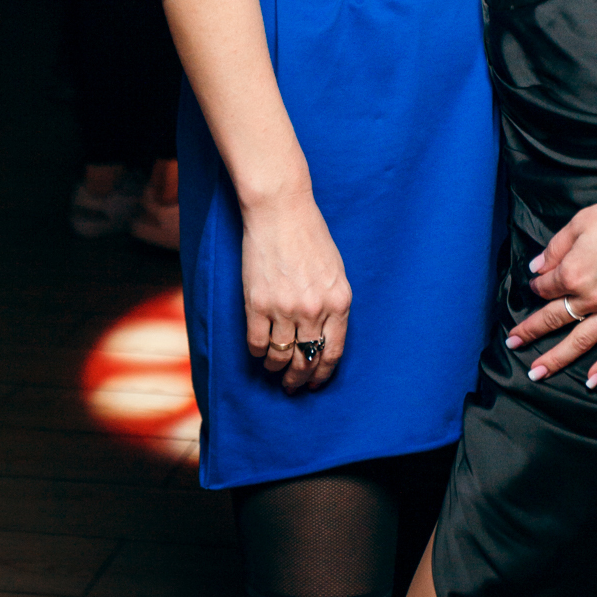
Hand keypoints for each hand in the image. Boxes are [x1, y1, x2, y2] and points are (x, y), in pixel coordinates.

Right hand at [240, 188, 350, 392]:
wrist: (281, 210)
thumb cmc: (310, 236)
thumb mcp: (335, 271)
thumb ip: (332, 303)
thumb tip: (324, 333)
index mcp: (339, 301)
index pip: (333, 352)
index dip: (323, 373)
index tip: (316, 383)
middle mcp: (314, 309)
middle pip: (307, 359)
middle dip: (299, 378)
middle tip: (292, 385)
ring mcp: (285, 308)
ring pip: (280, 356)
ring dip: (276, 368)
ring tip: (273, 369)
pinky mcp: (257, 304)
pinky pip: (257, 343)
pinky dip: (257, 353)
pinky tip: (258, 352)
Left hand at [506, 189, 596, 389]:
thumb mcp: (580, 222)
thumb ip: (555, 247)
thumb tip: (536, 267)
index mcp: (572, 273)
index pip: (546, 287)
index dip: (538, 285)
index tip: (537, 284)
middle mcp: (590, 298)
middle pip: (554, 319)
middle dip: (530, 332)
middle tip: (512, 343)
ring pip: (580, 341)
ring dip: (556, 359)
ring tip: (536, 373)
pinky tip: (592, 382)